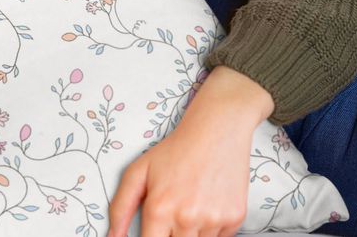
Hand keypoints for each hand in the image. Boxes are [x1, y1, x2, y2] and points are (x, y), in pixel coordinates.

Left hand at [106, 65, 274, 236]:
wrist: (216, 130)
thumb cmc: (175, 150)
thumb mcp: (139, 170)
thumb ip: (121, 206)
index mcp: (159, 209)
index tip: (154, 229)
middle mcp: (187, 219)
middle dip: (170, 234)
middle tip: (173, 210)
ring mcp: (214, 221)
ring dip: (191, 233)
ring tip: (190, 203)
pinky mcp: (235, 220)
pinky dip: (211, 229)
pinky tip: (207, 203)